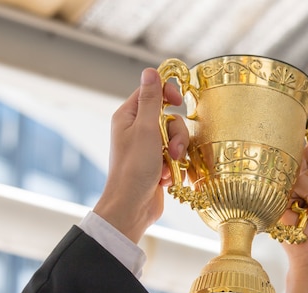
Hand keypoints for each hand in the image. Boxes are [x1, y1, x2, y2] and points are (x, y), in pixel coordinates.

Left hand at [93, 68, 188, 242]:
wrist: (131, 207)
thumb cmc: (134, 169)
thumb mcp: (145, 129)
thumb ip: (151, 100)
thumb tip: (150, 71)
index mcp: (128, 117)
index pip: (151, 92)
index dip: (168, 94)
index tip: (178, 102)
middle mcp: (136, 130)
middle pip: (169, 117)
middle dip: (177, 135)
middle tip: (172, 151)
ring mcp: (148, 149)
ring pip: (175, 138)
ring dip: (177, 153)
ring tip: (169, 169)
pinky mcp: (157, 165)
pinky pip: (175, 156)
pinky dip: (175, 167)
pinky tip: (166, 179)